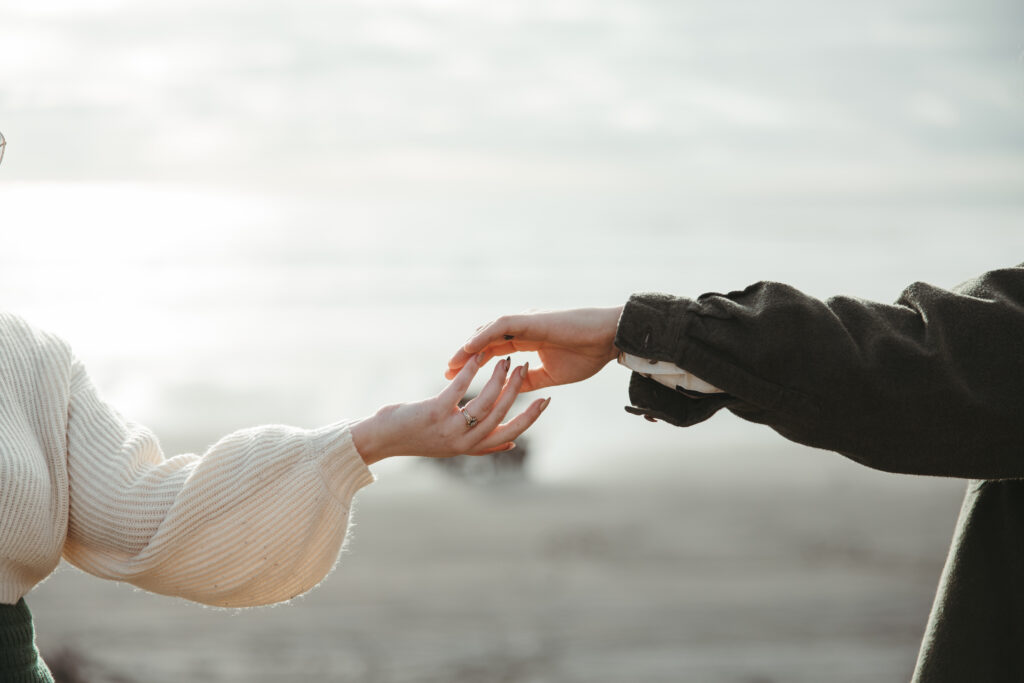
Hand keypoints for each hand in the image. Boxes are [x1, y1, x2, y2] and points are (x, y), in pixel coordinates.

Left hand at [351, 354, 548, 464]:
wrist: (382, 439)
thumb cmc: (418, 437)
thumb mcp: (455, 445)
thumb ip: (484, 445)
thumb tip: (512, 443)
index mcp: (473, 447)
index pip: (512, 432)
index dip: (532, 416)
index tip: (548, 399)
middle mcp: (464, 441)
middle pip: (502, 414)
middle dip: (517, 389)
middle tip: (527, 367)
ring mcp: (449, 428)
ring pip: (485, 402)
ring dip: (498, 378)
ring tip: (506, 359)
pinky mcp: (434, 412)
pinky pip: (459, 389)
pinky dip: (471, 371)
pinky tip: (479, 356)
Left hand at [446, 306, 623, 391]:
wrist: (609, 339)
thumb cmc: (587, 354)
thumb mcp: (551, 374)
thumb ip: (530, 380)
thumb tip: (511, 392)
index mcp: (528, 339)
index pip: (495, 351)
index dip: (476, 364)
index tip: (458, 379)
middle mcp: (523, 328)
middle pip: (486, 341)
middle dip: (466, 357)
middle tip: (446, 373)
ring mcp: (526, 322)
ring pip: (488, 332)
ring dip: (469, 348)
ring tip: (452, 363)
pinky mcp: (531, 319)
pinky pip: (500, 326)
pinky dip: (483, 336)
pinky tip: (469, 348)